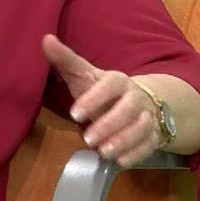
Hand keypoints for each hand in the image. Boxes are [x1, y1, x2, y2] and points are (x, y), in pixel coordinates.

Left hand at [41, 34, 161, 166]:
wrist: (140, 102)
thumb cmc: (103, 90)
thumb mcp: (84, 75)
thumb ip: (65, 60)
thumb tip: (46, 39)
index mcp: (118, 81)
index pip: (110, 86)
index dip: (94, 99)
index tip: (73, 114)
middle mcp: (136, 97)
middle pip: (129, 109)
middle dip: (109, 125)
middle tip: (87, 138)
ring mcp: (147, 117)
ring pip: (142, 127)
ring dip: (124, 141)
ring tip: (103, 152)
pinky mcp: (153, 136)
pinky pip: (150, 145)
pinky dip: (136, 154)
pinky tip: (119, 161)